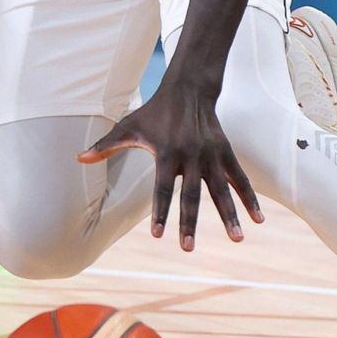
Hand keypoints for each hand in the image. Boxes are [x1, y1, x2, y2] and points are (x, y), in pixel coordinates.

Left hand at [79, 84, 262, 251]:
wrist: (189, 88)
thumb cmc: (154, 111)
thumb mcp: (128, 126)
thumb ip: (106, 145)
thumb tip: (78, 158)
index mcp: (167, 153)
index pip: (162, 189)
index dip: (160, 212)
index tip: (157, 235)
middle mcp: (191, 157)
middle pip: (191, 195)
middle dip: (189, 223)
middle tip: (188, 249)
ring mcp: (212, 156)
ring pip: (222, 191)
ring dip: (230, 216)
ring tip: (237, 240)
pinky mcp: (226, 153)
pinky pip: (240, 180)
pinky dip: (249, 199)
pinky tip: (257, 219)